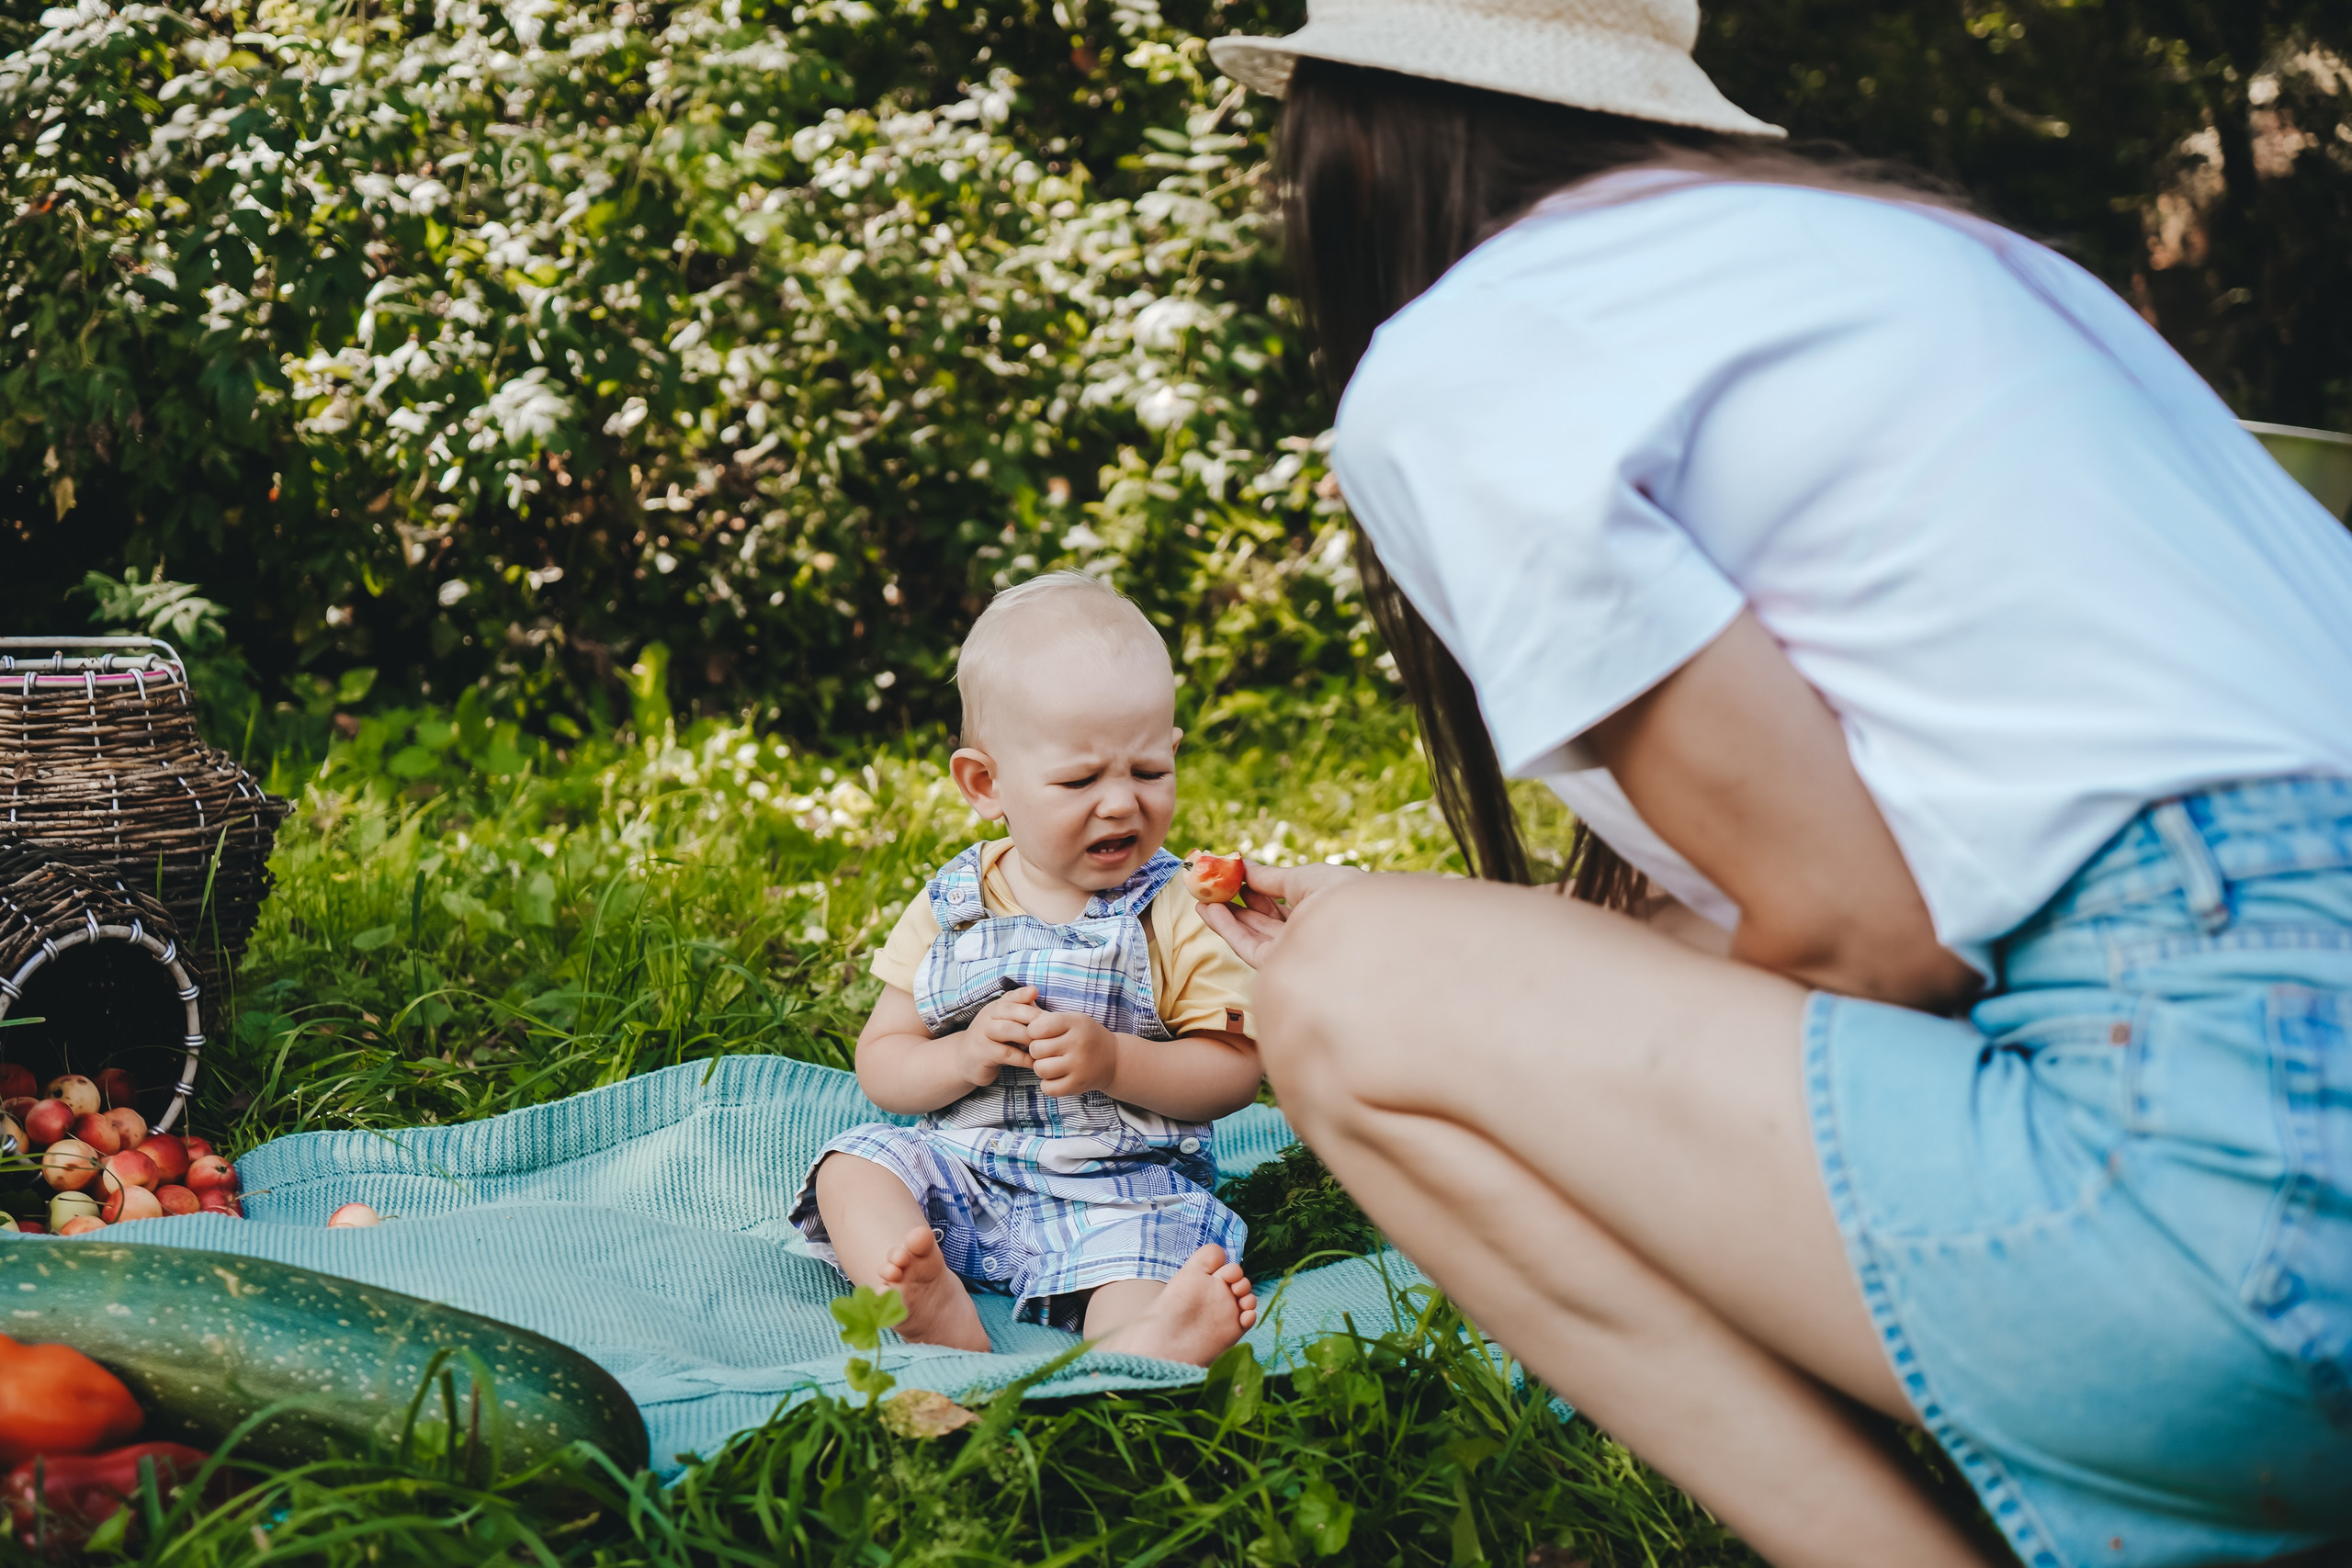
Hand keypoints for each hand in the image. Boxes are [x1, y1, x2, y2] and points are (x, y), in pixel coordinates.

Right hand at [957, 986, 1040, 1086]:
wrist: (965, 1060)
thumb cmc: (994, 1041)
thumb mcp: (1006, 1025)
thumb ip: (1023, 1015)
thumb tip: (1045, 1008)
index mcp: (996, 1007)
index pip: (1010, 996)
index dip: (1023, 994)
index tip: (1036, 993)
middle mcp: (987, 1016)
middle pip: (1010, 1010)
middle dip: (1032, 1016)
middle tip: (1051, 1026)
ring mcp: (982, 1034)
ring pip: (1007, 1029)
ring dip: (1028, 1037)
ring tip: (1044, 1045)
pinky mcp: (982, 1053)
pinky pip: (1006, 1053)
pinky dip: (1023, 1058)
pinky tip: (1035, 1062)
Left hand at [1024, 1010, 1118, 1097]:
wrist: (1114, 1059)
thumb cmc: (1085, 1036)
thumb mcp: (1072, 1019)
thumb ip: (1046, 1018)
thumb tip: (1018, 1014)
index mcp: (1075, 1023)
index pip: (1037, 1027)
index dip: (1033, 1032)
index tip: (1041, 1034)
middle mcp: (1078, 1043)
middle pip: (1036, 1049)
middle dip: (1037, 1050)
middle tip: (1047, 1050)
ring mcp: (1079, 1066)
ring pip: (1039, 1068)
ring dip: (1041, 1067)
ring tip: (1051, 1063)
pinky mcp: (1077, 1085)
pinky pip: (1048, 1088)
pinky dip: (1047, 1084)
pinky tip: (1056, 1076)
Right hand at [1196, 860, 1366, 967]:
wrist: (1357, 934)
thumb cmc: (1341, 897)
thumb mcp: (1306, 878)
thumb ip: (1271, 876)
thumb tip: (1244, 866)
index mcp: (1325, 908)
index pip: (1286, 898)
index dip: (1259, 886)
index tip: (1233, 873)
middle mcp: (1310, 932)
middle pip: (1267, 918)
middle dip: (1238, 902)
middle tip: (1211, 886)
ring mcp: (1295, 953)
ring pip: (1253, 933)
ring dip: (1226, 915)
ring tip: (1201, 897)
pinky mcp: (1280, 970)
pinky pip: (1248, 947)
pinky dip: (1227, 929)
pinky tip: (1209, 910)